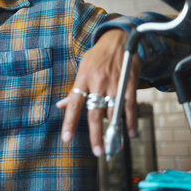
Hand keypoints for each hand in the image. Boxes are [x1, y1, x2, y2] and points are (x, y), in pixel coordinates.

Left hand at [56, 29, 140, 156]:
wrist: (119, 39)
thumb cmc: (98, 56)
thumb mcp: (83, 68)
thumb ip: (74, 90)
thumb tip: (61, 105)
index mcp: (83, 79)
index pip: (74, 103)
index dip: (69, 122)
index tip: (67, 138)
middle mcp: (97, 83)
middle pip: (94, 113)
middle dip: (95, 135)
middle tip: (97, 151)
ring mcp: (114, 84)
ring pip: (112, 112)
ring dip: (113, 130)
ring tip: (113, 145)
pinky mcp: (129, 84)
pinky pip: (130, 107)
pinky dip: (130, 121)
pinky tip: (129, 132)